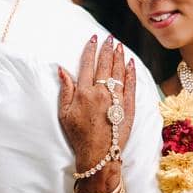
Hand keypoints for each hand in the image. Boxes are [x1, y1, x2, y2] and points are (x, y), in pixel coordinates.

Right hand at [58, 36, 135, 170]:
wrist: (98, 154)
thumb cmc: (79, 136)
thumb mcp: (65, 113)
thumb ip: (65, 90)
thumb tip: (62, 69)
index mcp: (84, 92)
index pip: (87, 64)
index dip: (90, 50)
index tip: (93, 39)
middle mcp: (101, 92)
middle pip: (105, 64)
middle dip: (107, 49)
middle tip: (109, 38)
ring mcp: (116, 99)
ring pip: (119, 72)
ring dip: (119, 57)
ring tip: (119, 46)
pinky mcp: (128, 107)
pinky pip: (131, 85)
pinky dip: (131, 73)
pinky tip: (130, 63)